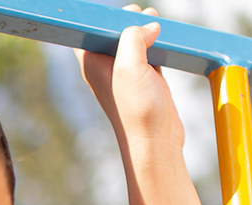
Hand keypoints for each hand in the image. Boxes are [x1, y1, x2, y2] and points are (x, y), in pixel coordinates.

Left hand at [75, 7, 183, 154]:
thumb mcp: (129, 66)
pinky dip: (156, 40)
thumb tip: (148, 25)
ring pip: (132, 36)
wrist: (156, 141)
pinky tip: (163, 40)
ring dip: (145, 26)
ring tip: (156, 25)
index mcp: (92, 63)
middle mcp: (106, 67)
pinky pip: (148, 48)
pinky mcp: (145, 76)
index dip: (100, 17)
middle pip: (112, 28)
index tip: (118, 16)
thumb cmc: (137, 111)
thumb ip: (133, 37)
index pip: (87, 29)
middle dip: (128, 17)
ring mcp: (126, 71)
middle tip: (141, 17)